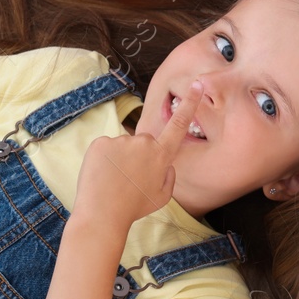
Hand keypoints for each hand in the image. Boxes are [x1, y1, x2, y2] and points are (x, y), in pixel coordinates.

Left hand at [73, 81, 198, 225]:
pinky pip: (106, 148)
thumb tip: (165, 163)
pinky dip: (104, 160)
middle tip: (130, 180)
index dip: (190, 103)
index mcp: (162, 155)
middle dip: (139, 156)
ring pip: (123, 147)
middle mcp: (144, 143)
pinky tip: (102, 176)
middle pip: (144, 143)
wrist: (102, 213)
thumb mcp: (162, 196)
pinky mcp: (101, 142)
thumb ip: (169, 175)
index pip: (179, 124)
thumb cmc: (134, 207)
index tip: (197, 84)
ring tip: (114, 182)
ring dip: (120, 160)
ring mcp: (121, 141)